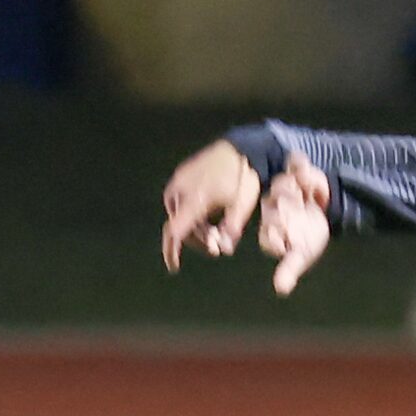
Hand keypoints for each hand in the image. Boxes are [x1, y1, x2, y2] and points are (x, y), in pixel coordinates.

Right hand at [160, 140, 262, 271]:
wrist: (242, 148)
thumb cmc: (244, 177)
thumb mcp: (242, 207)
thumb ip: (231, 230)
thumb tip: (224, 249)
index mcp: (195, 199)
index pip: (175, 231)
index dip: (172, 251)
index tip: (174, 266)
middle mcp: (181, 189)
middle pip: (180, 226)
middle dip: (197, 240)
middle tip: (217, 246)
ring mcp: (179, 181)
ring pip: (180, 215)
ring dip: (195, 227)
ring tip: (216, 229)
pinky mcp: (181, 176)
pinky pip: (181, 202)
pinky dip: (192, 213)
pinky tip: (209, 214)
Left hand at [257, 154, 334, 295]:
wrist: (324, 212)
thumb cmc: (308, 236)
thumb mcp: (301, 254)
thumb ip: (291, 268)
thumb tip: (281, 289)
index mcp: (270, 226)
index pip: (270, 230)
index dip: (276, 232)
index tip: (286, 234)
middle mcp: (272, 205)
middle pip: (275, 204)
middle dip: (285, 205)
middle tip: (296, 207)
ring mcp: (284, 187)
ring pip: (283, 184)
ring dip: (294, 187)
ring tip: (304, 191)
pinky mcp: (296, 171)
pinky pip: (297, 165)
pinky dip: (304, 169)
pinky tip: (310, 179)